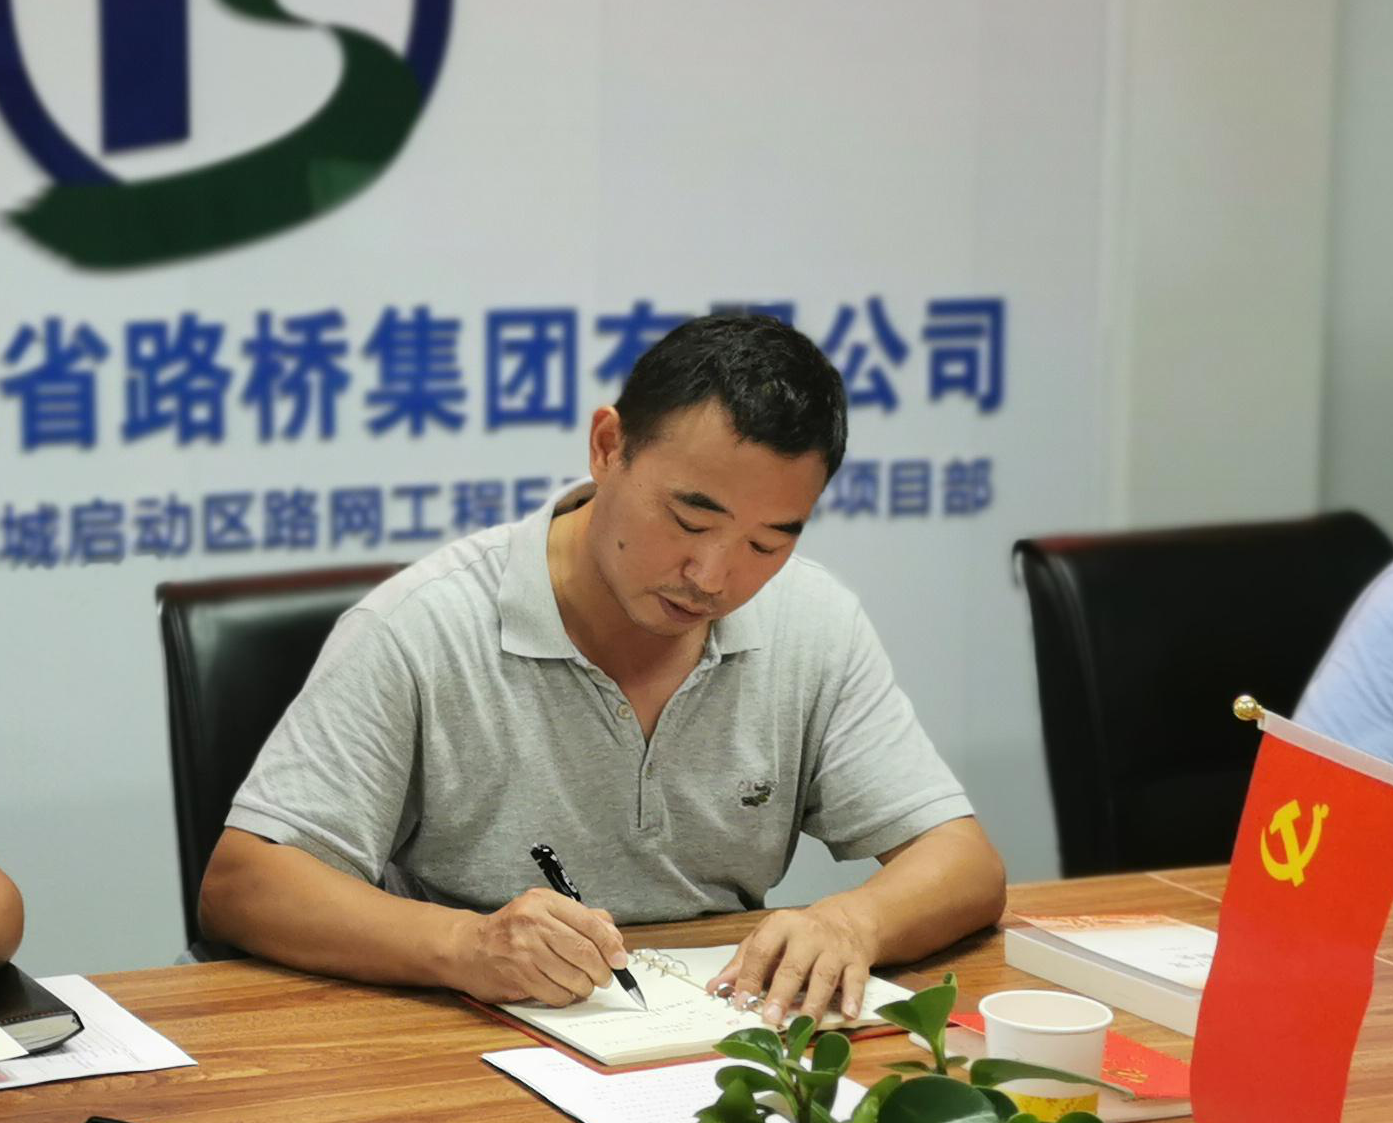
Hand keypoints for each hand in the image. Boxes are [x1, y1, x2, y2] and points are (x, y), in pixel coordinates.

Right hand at [452, 887, 628, 1005]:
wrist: (468, 947)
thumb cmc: (513, 929)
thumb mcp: (544, 910)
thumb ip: (582, 918)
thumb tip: (615, 937)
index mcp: (544, 901)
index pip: (589, 923)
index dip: (611, 945)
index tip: (621, 960)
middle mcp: (533, 922)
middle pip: (584, 951)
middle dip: (601, 970)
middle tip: (605, 978)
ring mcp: (524, 950)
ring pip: (573, 976)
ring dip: (585, 986)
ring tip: (584, 985)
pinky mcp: (518, 976)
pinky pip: (555, 993)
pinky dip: (566, 997)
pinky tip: (563, 991)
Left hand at [705, 896, 878, 1027]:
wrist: (845, 920)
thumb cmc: (798, 935)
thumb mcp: (768, 938)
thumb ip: (743, 962)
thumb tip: (714, 987)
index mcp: (781, 925)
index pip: (761, 951)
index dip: (749, 977)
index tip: (739, 1001)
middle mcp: (809, 934)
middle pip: (793, 966)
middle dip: (781, 993)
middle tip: (770, 1018)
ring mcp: (834, 948)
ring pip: (824, 976)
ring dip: (813, 1002)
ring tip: (803, 1024)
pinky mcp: (857, 961)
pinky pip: (855, 980)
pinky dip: (853, 997)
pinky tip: (847, 1015)